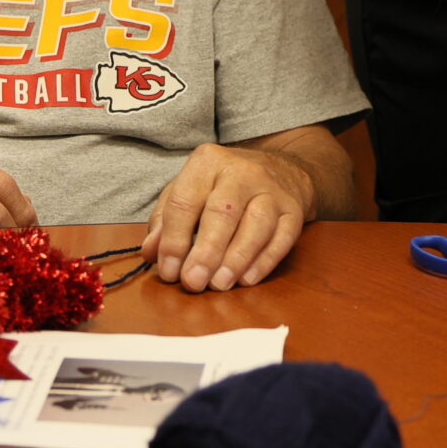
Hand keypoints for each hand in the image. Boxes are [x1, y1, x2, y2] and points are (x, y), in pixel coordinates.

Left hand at [144, 144, 314, 292]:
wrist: (280, 169)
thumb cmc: (222, 186)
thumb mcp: (189, 190)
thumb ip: (166, 220)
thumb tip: (152, 252)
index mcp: (208, 163)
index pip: (185, 201)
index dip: (174, 239)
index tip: (169, 271)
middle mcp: (242, 172)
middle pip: (223, 212)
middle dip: (206, 251)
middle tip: (193, 282)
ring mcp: (272, 190)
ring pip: (257, 225)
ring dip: (237, 259)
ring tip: (220, 284)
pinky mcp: (294, 210)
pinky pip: (283, 237)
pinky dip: (265, 261)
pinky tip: (247, 279)